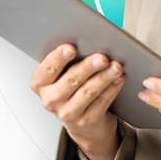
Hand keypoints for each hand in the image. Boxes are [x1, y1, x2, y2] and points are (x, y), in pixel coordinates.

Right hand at [30, 43, 124, 159]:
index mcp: (41, 84)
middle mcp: (51, 99)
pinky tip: (119, 79)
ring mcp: (68, 113)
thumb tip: (88, 38)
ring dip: (104, 78)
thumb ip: (70, 58)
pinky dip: (112, 89)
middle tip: (102, 57)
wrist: (81, 120)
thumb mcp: (63, 73)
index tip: (71, 48)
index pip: (46, 70)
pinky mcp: (86, 120)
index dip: (58, 58)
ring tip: (116, 67)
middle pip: (70, 81)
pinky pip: (101, 102)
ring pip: (88, 92)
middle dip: (88, 67)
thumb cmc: (72, 87)